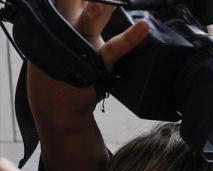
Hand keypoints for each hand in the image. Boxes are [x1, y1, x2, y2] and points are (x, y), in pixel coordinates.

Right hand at [28, 0, 148, 119]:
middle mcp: (66, 26)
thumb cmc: (61, 65)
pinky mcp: (95, 63)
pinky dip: (131, 38)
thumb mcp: (60, 32)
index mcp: (58, 16)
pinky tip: (143, 27)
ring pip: (91, 17)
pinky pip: (114, 49)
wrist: (56, 105)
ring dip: (103, 3)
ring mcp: (79, 44)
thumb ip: (74, 10)